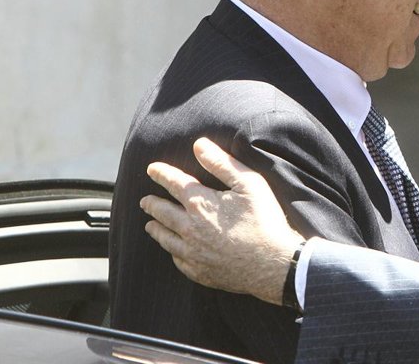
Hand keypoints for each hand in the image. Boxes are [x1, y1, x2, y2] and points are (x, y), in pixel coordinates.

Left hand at [141, 137, 304, 305]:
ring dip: (156, 229)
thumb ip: (222, 163)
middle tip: (145, 201)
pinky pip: (178, 260)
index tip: (151, 169)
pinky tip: (174, 251)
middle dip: (152, 204)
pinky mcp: (200, 272)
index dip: (161, 174)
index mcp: (201, 204)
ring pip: (166, 238)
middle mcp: (190, 228)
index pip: (174, 183)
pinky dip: (172, 252)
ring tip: (150, 225)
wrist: (273, 265)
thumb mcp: (249, 184)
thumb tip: (199, 145)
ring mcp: (193, 253)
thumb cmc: (265, 220)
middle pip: (163, 212)